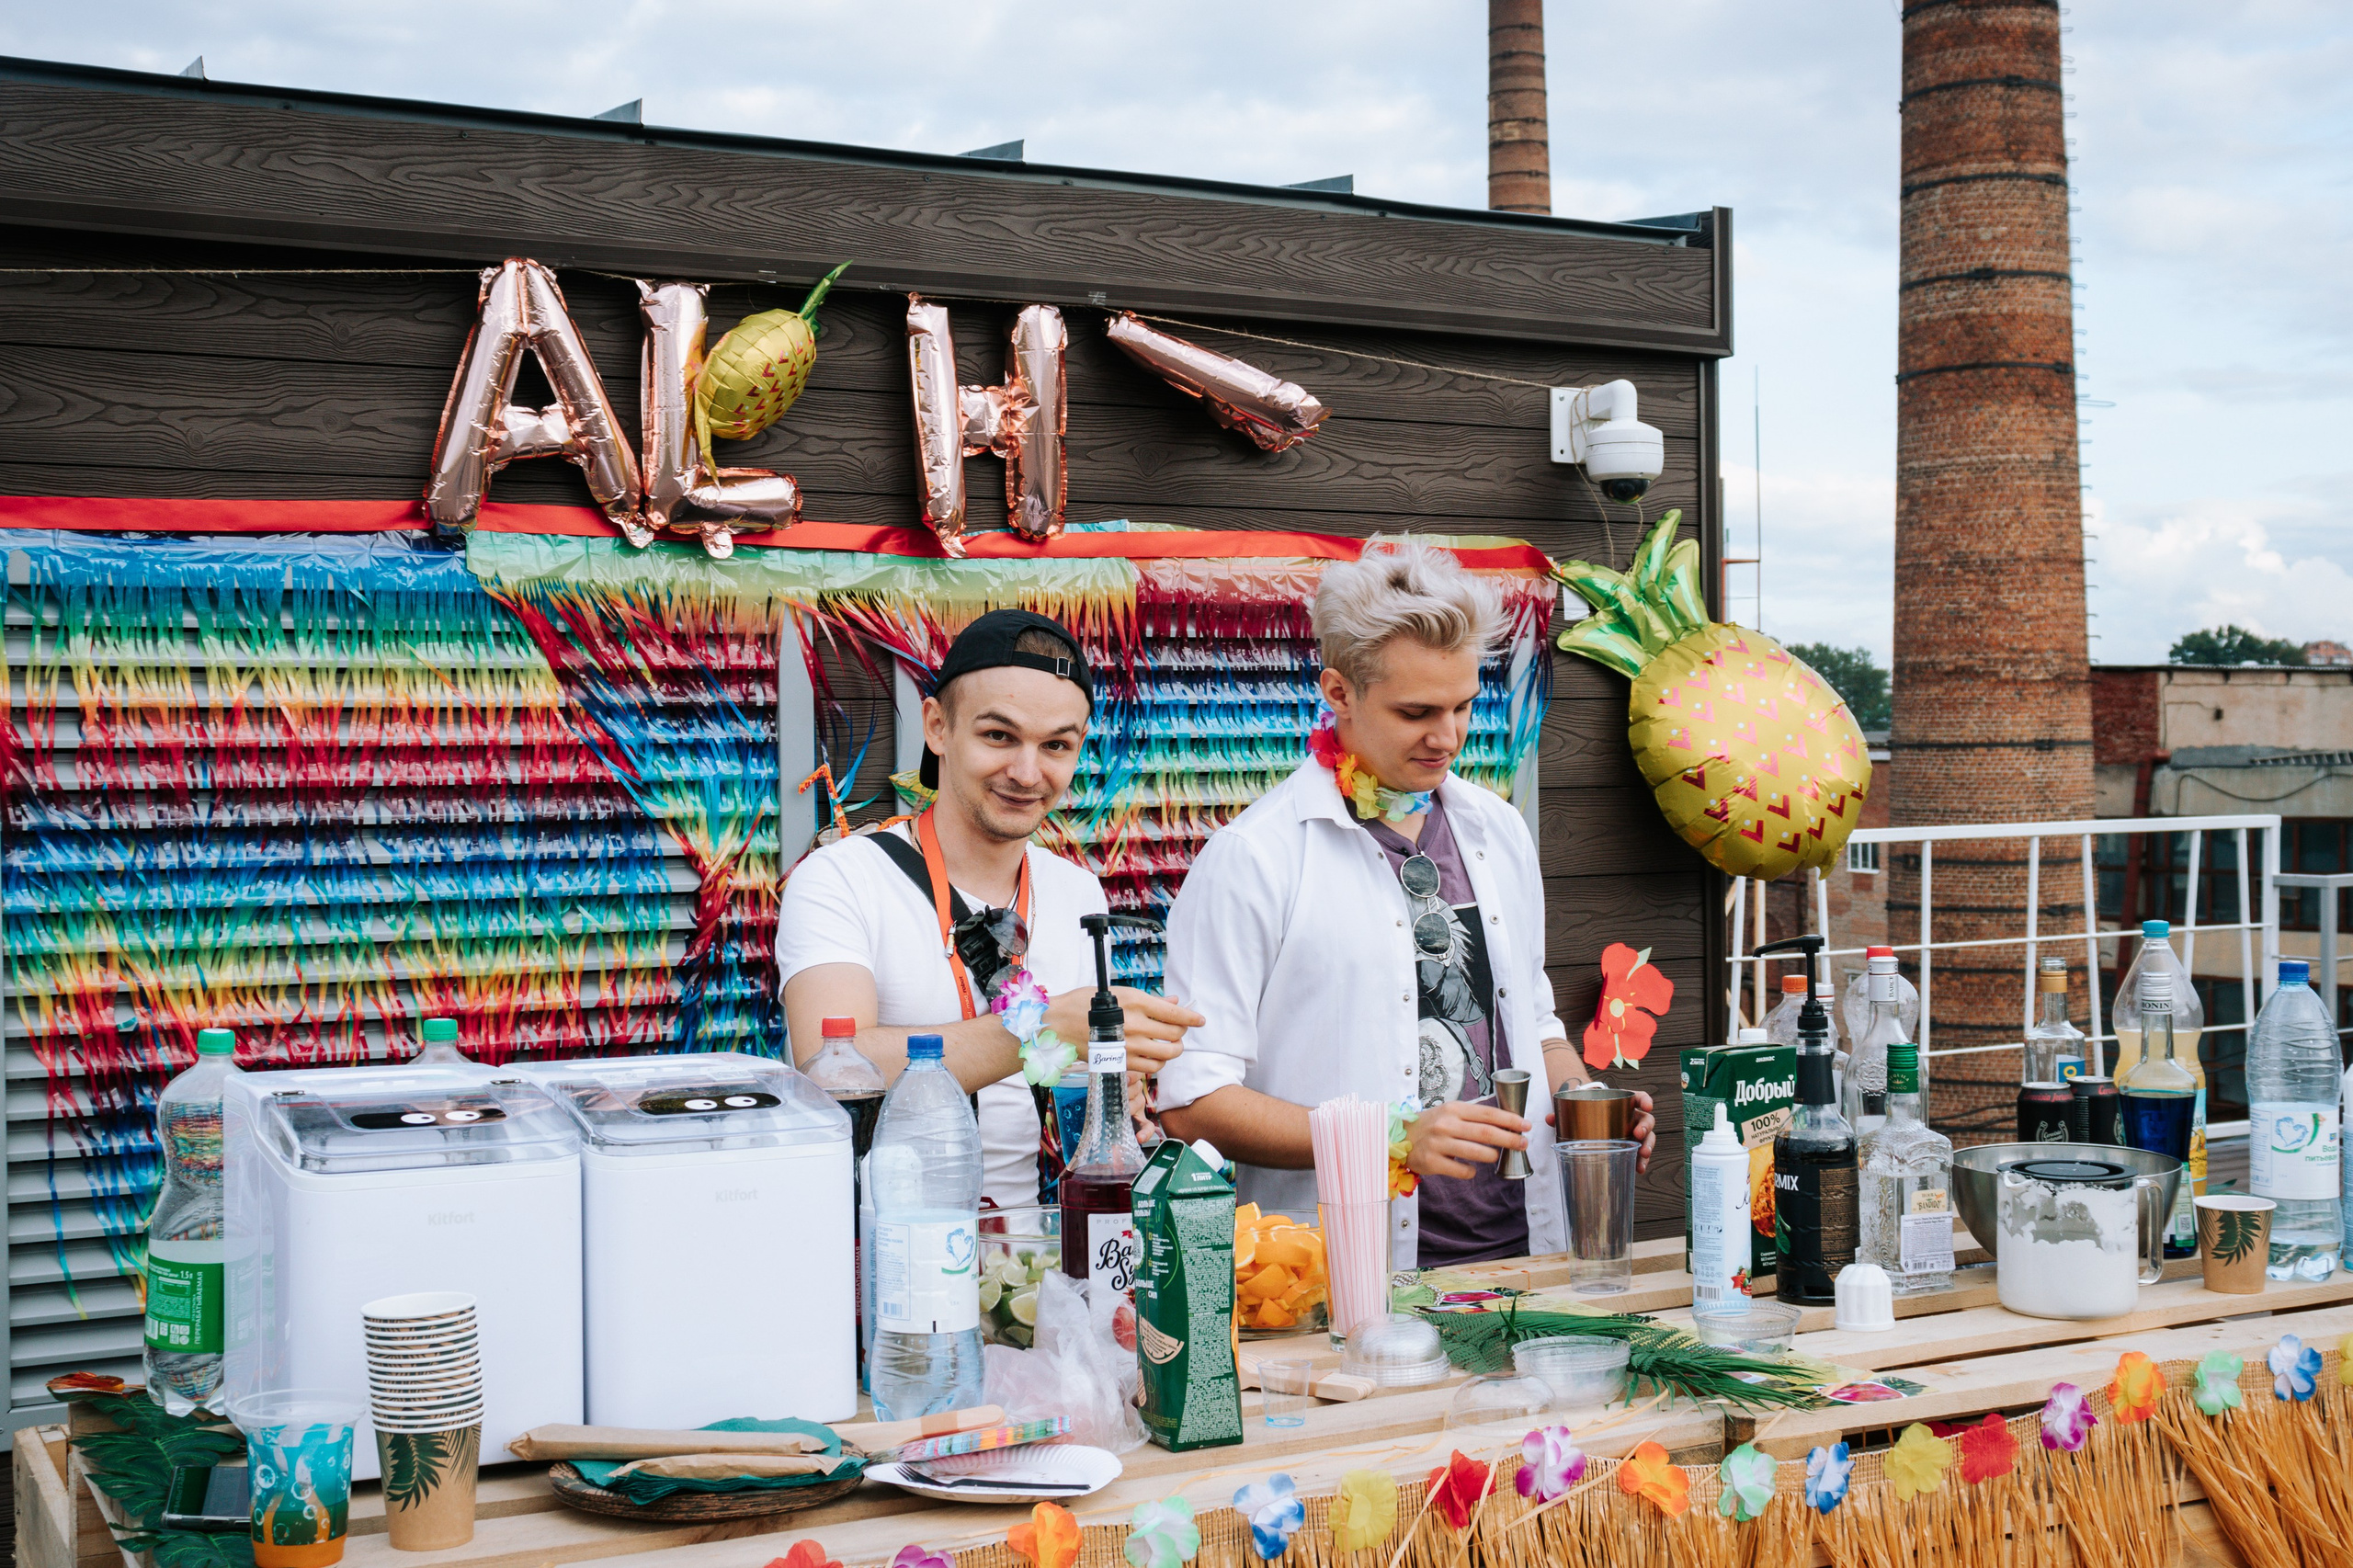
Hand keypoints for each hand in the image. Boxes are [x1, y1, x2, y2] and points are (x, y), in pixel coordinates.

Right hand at [1042, 985, 1201, 1075]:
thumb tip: (1172, 1002)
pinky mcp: (1121, 1062)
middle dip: (1181, 1033)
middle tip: (1178, 1031)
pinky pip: (1151, 1069)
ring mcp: (1129, 1046)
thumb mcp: (1116, 993)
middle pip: (1174, 1034)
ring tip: (1169, 1046)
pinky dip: (1158, 1064)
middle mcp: (1135, 1024)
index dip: (1191, 1017)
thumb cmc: (1083, 1004)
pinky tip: (1154, 1058)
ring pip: (1167, 1054)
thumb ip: (1147, 1001)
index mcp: (1135, 1002)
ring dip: (1173, 1051)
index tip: (1200, 1020)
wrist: (1057, 1024)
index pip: (1174, 1013)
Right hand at [1404, 1099, 1529, 1180]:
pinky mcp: (1432, 1162)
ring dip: (1492, 1155)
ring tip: (1497, 1156)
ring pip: (1476, 1152)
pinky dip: (1471, 1171)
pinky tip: (1471, 1168)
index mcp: (1454, 1109)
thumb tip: (1505, 1123)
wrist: (1399, 1136)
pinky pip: (1461, 1170)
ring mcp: (1439, 1144)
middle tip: (1523, 1143)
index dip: (1510, 1120)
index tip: (1525, 1125)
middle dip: (1509, 1139)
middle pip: (1486, 1133)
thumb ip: (1473, 1116)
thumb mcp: (1449, 1112)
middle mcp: (1446, 1124)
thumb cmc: (1431, 1124)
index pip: (1488, 1113)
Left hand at [1544, 1089, 1658, 1175]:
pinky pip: (1639, 1152)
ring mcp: (1633, 1132)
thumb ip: (1562, 1113)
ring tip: (1643, 1156)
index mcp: (1622, 1101)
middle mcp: (1631, 1116)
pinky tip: (1639, 1169)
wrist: (1585, 1117)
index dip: (1645, 1100)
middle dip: (1645, 1127)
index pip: (1639, 1097)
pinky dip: (1640, 1160)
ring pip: (1648, 1137)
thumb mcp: (1575, 1108)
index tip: (1647, 1105)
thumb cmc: (1584, 1110)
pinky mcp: (1630, 1146)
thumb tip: (1549, 1119)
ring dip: (1647, 1146)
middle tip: (1638, 1134)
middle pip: (1646, 1119)